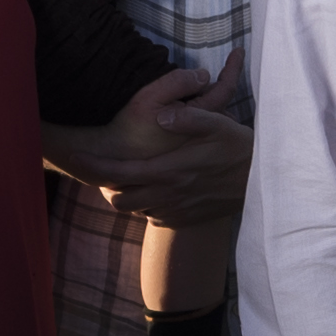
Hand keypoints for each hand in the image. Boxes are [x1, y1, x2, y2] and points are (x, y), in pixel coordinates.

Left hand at [84, 67, 249, 217]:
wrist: (261, 181)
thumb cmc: (237, 146)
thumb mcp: (218, 123)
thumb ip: (188, 118)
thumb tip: (161, 116)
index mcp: (169, 169)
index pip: (120, 171)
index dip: (94, 165)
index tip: (75, 156)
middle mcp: (168, 194)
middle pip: (120, 199)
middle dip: (108, 186)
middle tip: (105, 168)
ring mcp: (176, 210)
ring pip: (135, 210)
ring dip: (128, 195)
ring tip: (129, 177)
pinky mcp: (185, 219)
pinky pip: (154, 217)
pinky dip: (148, 205)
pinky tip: (155, 189)